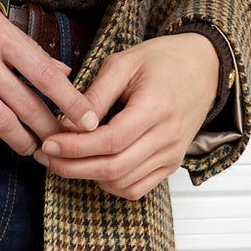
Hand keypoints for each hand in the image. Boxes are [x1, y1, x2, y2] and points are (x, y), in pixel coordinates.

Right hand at [0, 0, 99, 152]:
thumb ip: (21, 44)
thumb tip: (60, 70)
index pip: (44, 71)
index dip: (71, 99)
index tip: (89, 118)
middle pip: (26, 104)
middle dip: (50, 129)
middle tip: (63, 142)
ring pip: (1, 122)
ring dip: (20, 141)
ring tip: (30, 148)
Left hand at [36, 33, 218, 199]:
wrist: (203, 68)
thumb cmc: (164, 60)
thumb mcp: (124, 63)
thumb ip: (96, 94)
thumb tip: (70, 124)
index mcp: (157, 106)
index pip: (111, 140)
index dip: (76, 147)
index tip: (49, 144)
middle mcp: (168, 136)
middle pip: (114, 167)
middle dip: (73, 167)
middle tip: (47, 157)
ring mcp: (172, 155)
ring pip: (123, 182)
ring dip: (88, 177)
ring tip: (64, 161)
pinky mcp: (171, 165)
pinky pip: (136, 189)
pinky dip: (110, 185)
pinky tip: (94, 169)